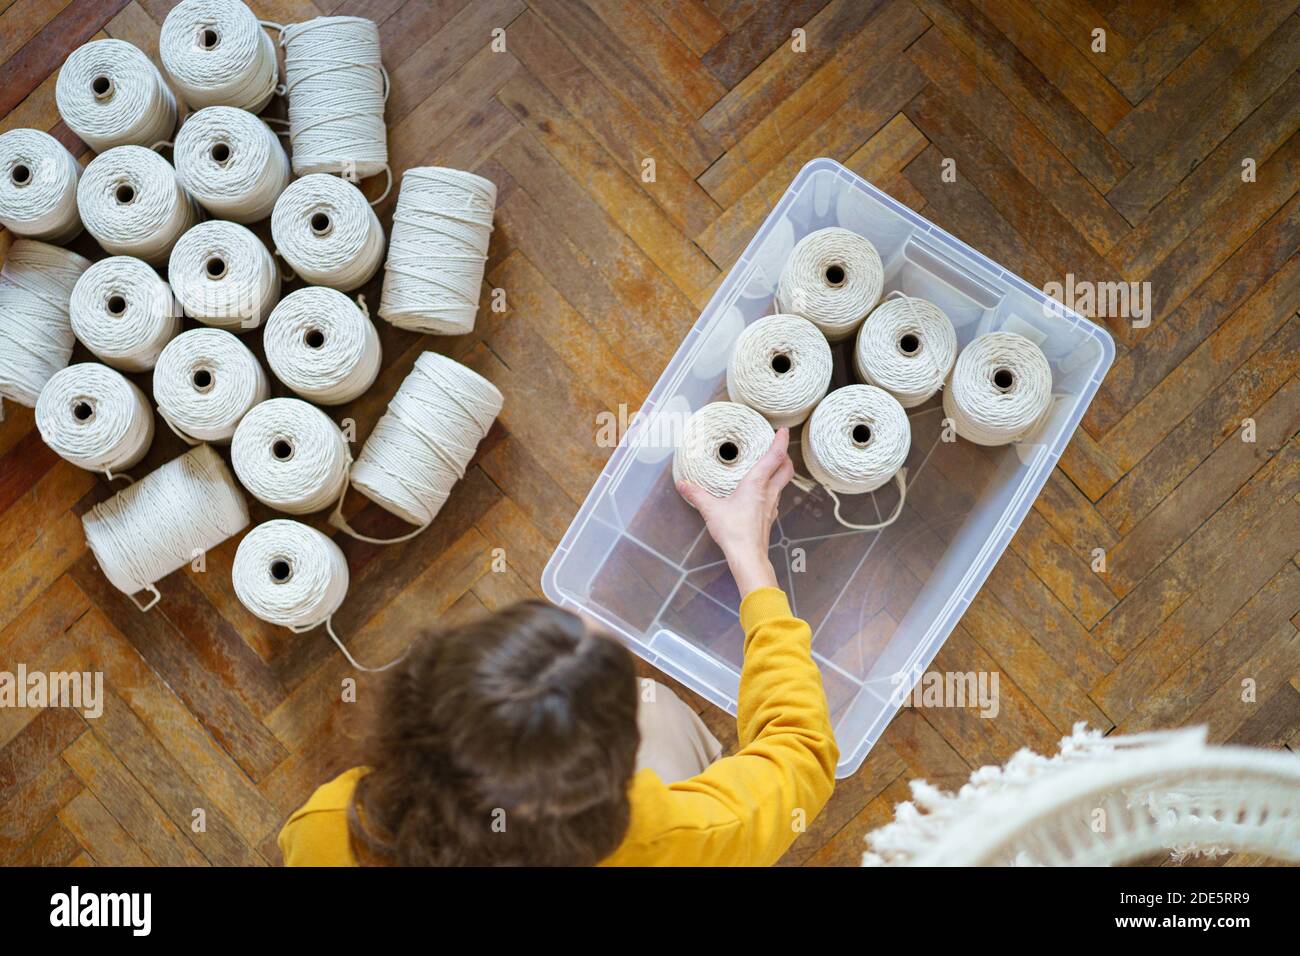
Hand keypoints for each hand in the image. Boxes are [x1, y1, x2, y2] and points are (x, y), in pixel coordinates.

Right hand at [677, 427, 793, 595]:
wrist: (748, 556)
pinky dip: (773, 487)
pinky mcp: (769, 517)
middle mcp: (769, 492)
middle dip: (785, 456)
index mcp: (757, 484)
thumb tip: (682, 484)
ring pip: (783, 482)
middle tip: (778, 447)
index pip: (774, 457)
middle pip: (786, 469)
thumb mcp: (711, 510)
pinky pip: (776, 496)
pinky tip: (761, 492)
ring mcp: (772, 505)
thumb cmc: (733, 532)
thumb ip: (697, 494)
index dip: (780, 441)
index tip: (782, 430)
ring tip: (769, 466)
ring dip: (780, 471)